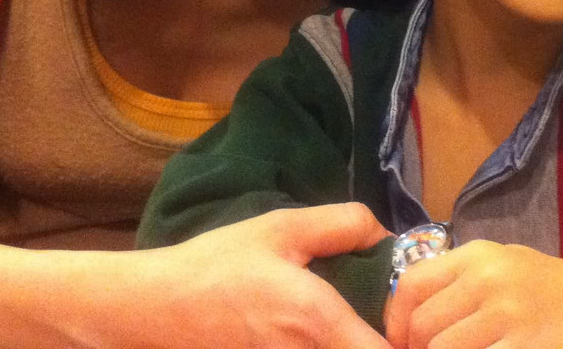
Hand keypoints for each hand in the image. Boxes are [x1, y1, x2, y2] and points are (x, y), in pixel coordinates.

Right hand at [90, 203, 392, 348]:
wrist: (154, 308)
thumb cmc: (218, 265)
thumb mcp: (282, 228)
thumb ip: (342, 225)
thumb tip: (386, 236)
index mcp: (318, 321)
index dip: (406, 340)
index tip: (408, 323)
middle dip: (380, 338)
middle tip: (383, 317)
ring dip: (352, 340)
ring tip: (353, 320)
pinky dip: (326, 346)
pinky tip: (319, 331)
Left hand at [383, 240, 562, 348]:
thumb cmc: (562, 291)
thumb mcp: (509, 266)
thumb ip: (462, 282)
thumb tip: (412, 314)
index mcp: (480, 255)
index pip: (410, 284)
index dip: (395, 321)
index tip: (401, 343)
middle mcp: (489, 280)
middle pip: (422, 327)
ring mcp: (508, 317)